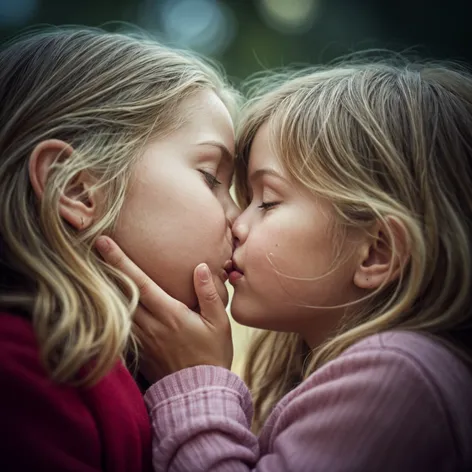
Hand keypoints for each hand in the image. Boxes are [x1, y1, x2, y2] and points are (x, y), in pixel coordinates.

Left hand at [95, 236, 233, 383]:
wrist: (200, 392)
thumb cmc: (213, 354)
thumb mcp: (219, 323)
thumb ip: (209, 294)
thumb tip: (200, 266)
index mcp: (170, 314)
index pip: (140, 282)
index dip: (120, 261)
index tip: (104, 242)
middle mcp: (151, 325)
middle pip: (121, 292)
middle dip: (104, 268)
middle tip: (92, 248)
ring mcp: (141, 339)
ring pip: (117, 309)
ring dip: (105, 288)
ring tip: (95, 268)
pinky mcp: (139, 350)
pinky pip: (121, 326)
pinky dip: (112, 310)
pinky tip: (108, 301)